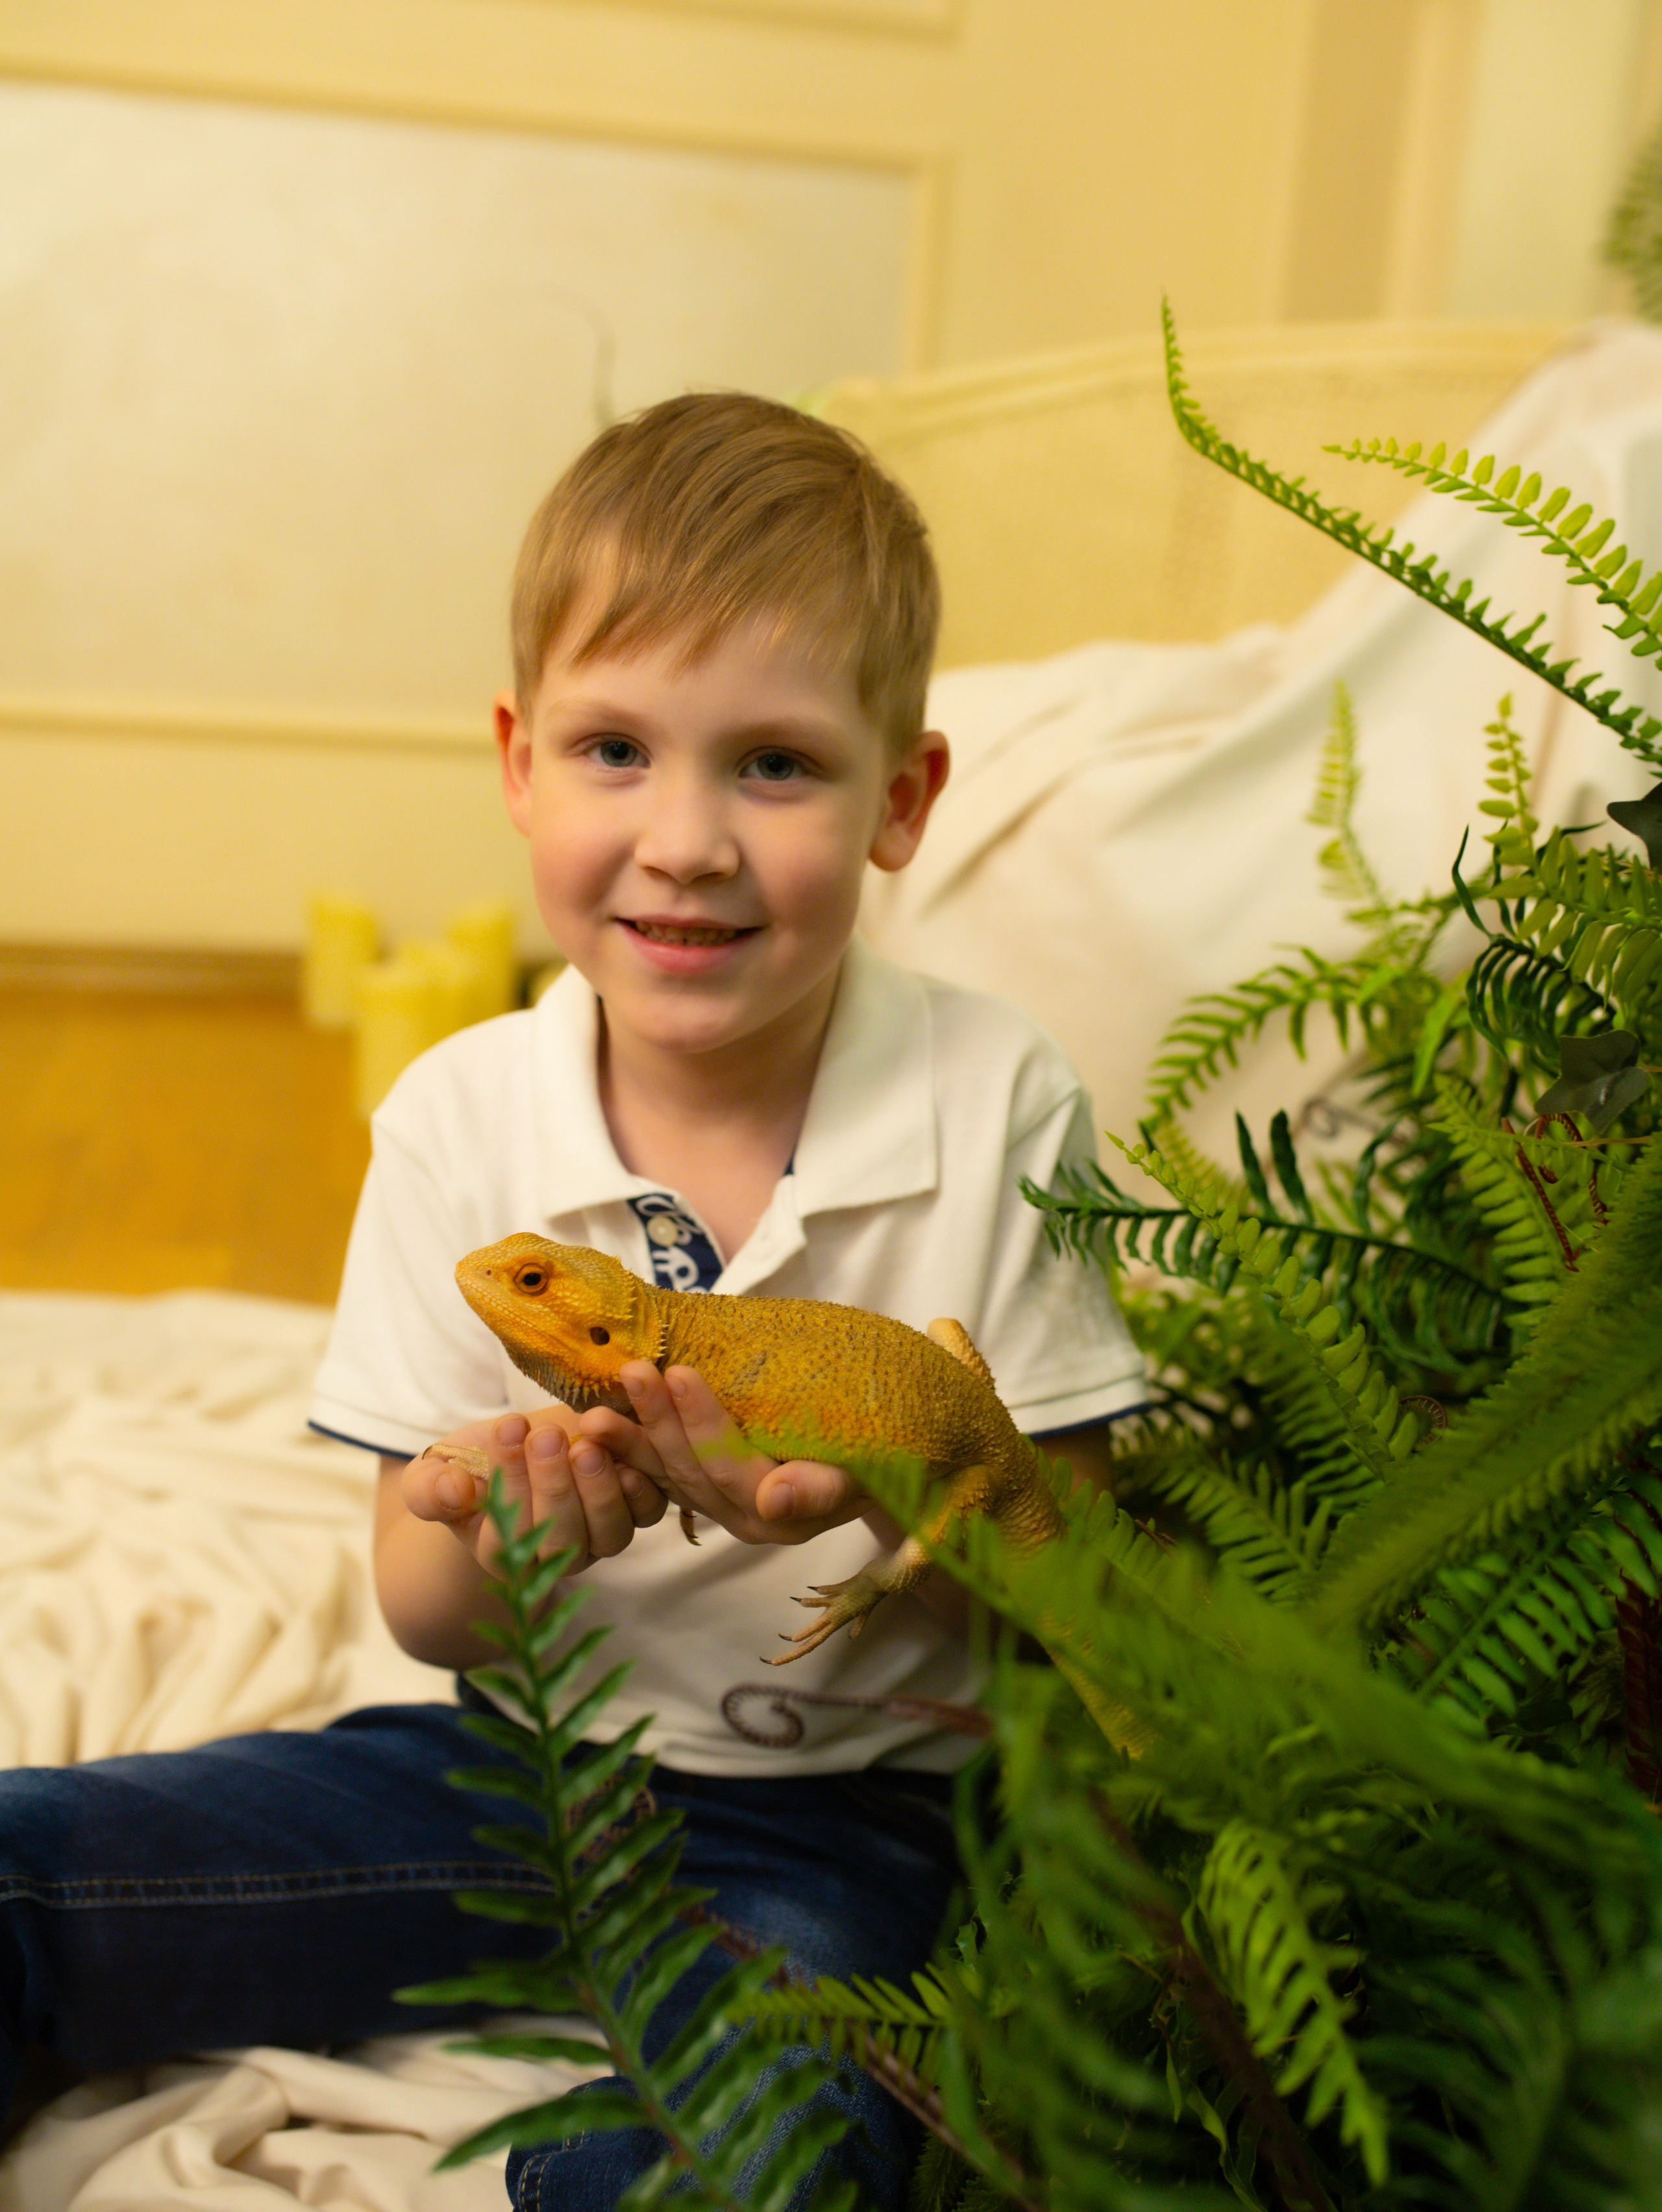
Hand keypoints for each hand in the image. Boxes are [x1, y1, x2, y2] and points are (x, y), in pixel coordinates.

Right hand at [402, 1402, 667, 1576]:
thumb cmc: (470, 1463)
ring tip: (587, 1444)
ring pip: (610, 1532)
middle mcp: (556, 1556)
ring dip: (600, 1488)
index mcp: (503, 1556)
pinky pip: (648, 1511)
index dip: (509, 1484)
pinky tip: (627, 1453)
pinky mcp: (636, 1509)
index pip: (508, 1536)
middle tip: (547, 1436)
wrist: (525, 1442)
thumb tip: (454, 1491)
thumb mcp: (434, 1472)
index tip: (508, 1429)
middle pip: (563, 1540)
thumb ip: (431, 1488)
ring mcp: (600, 1535)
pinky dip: (641, 1485)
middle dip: (554, 1487)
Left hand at [575, 1362, 863, 1545]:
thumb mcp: (859, 1473)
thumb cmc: (871, 1456)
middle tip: (631, 1371)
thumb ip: (819, 1489)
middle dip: (657, 1420)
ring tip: (592, 1408)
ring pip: (666, 1473)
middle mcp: (739, 1519)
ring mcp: (718, 1507)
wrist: (872, 1464)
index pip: (728, 1467)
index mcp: (775, 1516)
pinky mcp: (704, 1492)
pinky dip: (631, 1449)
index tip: (679, 1373)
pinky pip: (659, 1473)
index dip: (701, 1422)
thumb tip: (776, 1501)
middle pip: (689, 1470)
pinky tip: (601, 1426)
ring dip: (629, 1440)